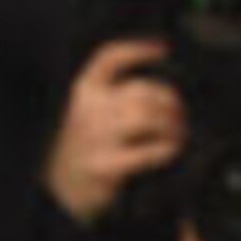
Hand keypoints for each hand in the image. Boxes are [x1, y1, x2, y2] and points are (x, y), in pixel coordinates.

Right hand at [46, 35, 187, 223]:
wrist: (59, 190)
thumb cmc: (83, 148)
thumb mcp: (87, 113)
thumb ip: (112, 97)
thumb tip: (158, 91)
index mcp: (83, 90)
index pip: (110, 58)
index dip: (138, 50)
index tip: (162, 50)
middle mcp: (88, 109)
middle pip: (141, 90)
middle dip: (169, 100)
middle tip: (180, 113)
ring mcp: (97, 138)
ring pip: (147, 117)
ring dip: (171, 124)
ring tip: (178, 132)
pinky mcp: (106, 166)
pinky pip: (147, 152)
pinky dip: (166, 149)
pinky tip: (171, 150)